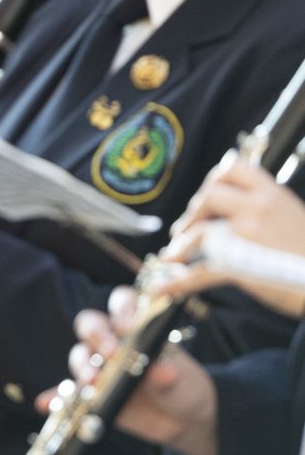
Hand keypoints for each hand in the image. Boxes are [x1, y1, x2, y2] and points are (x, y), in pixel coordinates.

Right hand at [49, 287, 217, 454]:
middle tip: (109, 354)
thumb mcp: (179, 379)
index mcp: (135, 326)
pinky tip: (47, 403)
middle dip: (96, 337)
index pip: (121, 303)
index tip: (129, 327)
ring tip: (92, 382)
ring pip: (79, 356)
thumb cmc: (181, 386)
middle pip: (90, 324)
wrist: (182, 418)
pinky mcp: (90, 392)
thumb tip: (163, 372)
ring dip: (82, 366)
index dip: (122, 310)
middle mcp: (111, 340)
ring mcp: (98, 366)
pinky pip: (66, 392)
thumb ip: (168, 374)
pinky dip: (55, 397)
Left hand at [160, 163, 304, 314]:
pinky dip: (178, 281)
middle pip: (211, 194)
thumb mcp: (293, 217)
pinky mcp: (242, 264)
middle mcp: (260, 207)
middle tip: (188, 230)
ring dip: (182, 246)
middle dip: (194, 212)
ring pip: (201, 231)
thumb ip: (264, 207)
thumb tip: (233, 208)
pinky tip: (162, 287)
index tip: (208, 197)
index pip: (233, 168)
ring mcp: (250, 234)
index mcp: (274, 194)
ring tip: (173, 256)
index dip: (214, 181)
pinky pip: (201, 271)